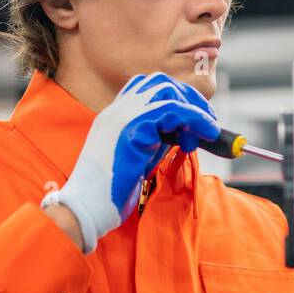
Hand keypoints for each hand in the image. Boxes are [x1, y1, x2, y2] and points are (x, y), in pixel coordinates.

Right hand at [41, 73, 218, 252]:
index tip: (196, 120)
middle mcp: (116, 111)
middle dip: (189, 98)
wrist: (85, 209)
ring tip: (205, 134)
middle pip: (159, 82)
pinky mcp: (132, 130)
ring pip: (166, 91)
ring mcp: (122, 117)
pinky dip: (196, 118)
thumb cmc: (109, 192)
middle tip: (208, 122)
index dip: (177, 98)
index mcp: (114, 116)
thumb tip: (186, 132)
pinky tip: (207, 133)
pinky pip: (172, 110)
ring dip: (194, 108)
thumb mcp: (138, 158)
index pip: (147, 88)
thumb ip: (156, 140)